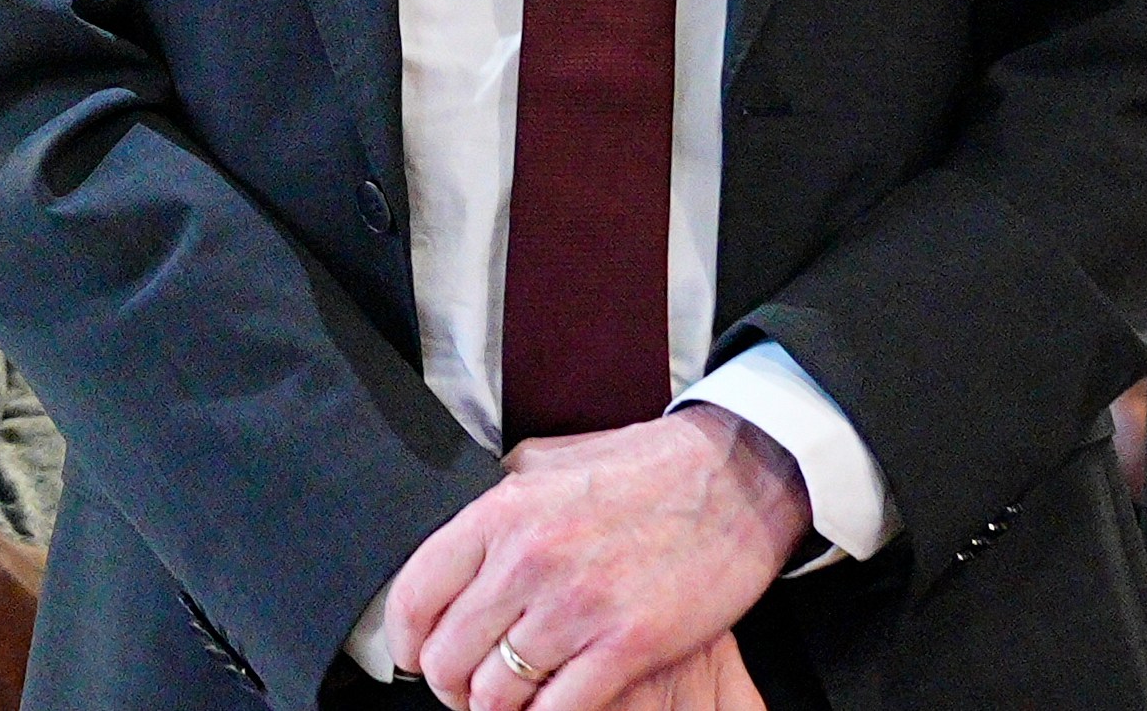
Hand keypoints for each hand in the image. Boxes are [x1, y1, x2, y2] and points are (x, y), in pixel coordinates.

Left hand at [387, 407, 809, 710]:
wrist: (740, 473)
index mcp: (502, 512)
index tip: (419, 658)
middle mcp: (530, 559)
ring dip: (500, 709)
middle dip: (453, 687)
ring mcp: (578, 605)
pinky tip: (557, 706)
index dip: (407, 644)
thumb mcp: (551, 461)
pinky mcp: (629, 643)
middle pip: (449, 659)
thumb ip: (499, 501)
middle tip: (474, 688)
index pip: (413, 598)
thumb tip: (457, 546)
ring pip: (496, 696)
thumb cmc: (648, 468)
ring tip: (518, 701)